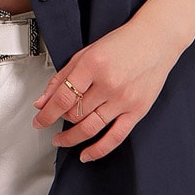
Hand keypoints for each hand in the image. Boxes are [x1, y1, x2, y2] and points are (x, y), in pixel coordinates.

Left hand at [31, 18, 180, 161]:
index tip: (39, 121)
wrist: (155, 40)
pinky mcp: (137, 110)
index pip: (62, 98)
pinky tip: (86, 155)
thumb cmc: (122, 44)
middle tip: (52, 123)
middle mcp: (108, 83)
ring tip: (61, 140)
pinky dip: (98, 150)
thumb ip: (62, 77)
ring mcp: (124, 99)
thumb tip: (42, 101)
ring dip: (71, 138)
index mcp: (92, 65)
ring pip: (90, 127)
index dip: (46, 114)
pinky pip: (115, 137)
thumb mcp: (86, 53)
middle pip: (75, 113)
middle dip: (59, 120)